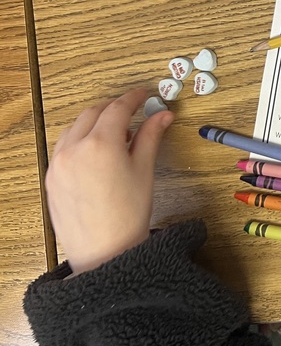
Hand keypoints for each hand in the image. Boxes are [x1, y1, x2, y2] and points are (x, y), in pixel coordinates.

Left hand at [46, 88, 173, 272]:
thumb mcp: (144, 170)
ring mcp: (59, 163)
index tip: (144, 94)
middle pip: (94, 112)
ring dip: (94, 122)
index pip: (118, 108)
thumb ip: (151, 136)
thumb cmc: (128, 213)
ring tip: (115, 134)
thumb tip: (162, 115)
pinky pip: (64, 146)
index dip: (133, 98)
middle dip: (113, 108)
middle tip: (132, 112)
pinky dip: (80, 139)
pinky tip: (96, 152)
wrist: (104, 251)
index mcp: (101, 144)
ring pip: (75, 127)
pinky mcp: (52, 176)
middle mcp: (74, 148)